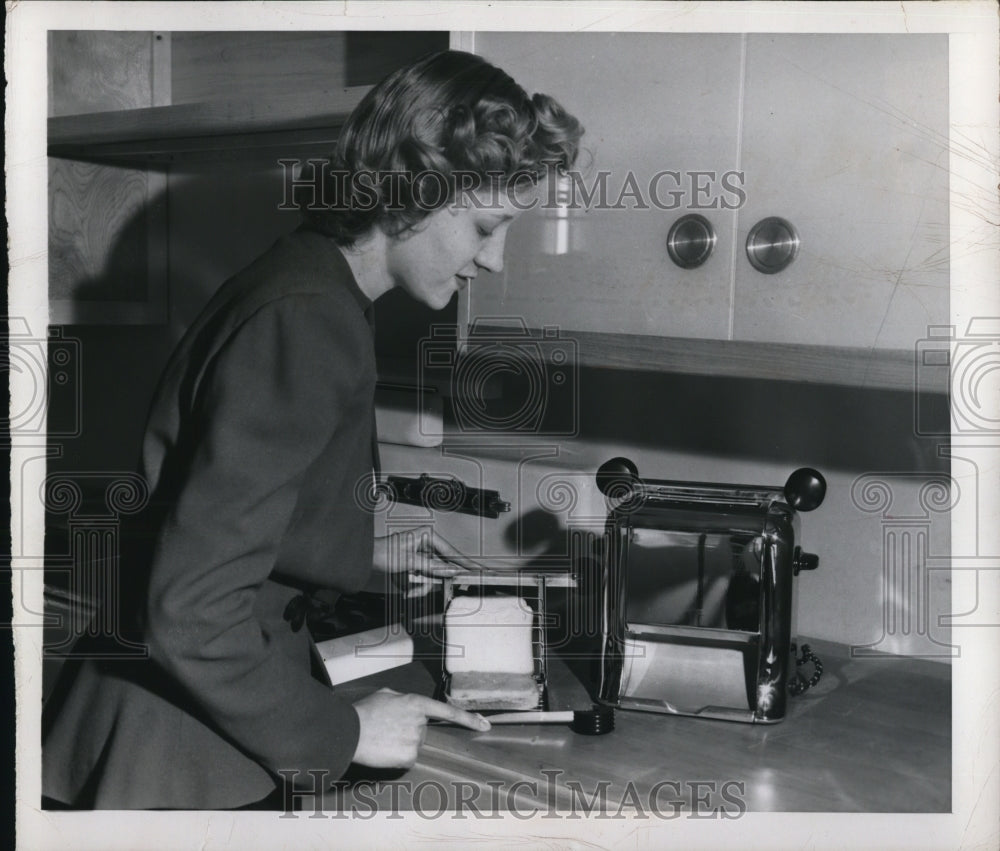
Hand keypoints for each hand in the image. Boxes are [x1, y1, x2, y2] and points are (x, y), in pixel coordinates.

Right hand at [351, 688, 490, 767]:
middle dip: (408, 732)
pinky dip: (396, 757)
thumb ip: (402, 700)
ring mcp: (416, 740)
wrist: (350, 732)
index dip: (468, 718)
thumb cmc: (364, 712)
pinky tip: (384, 750)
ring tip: (382, 739)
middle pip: (422, 731)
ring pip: (414, 746)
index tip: (486, 725)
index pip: (448, 711)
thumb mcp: (386, 695)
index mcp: (416, 703)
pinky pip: (407, 759)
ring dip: (401, 745)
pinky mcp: (409, 757)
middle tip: (387, 730)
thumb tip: (405, 706)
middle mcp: (420, 721)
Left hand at [372, 526, 482, 597]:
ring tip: (408, 588)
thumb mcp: (410, 561)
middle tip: (432, 587)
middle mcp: (427, 544)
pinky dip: (415, 587)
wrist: (366, 559)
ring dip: (420, 586)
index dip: (465, 563)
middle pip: (442, 567)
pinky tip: (406, 590)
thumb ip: (433, 567)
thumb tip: (451, 570)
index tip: (478, 570)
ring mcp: (422, 556)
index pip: (452, 552)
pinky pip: (423, 580)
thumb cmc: (384, 553)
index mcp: (428, 536)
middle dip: (432, 581)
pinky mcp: (416, 566)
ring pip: (432, 577)